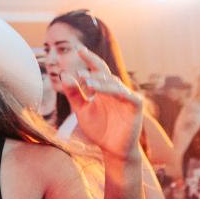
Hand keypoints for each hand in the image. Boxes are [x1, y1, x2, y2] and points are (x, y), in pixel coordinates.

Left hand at [60, 45, 142, 160]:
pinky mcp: (135, 105)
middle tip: (79, 74)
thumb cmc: (99, 129)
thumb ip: (73, 94)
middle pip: (105, 74)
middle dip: (92, 72)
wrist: (112, 149)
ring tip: (86, 82)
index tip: (79, 49)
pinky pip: (126, 95)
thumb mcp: (81, 111)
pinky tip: (101, 91)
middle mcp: (115, 90)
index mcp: (102, 89)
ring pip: (113, 83)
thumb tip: (64, 75)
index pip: (97, 69)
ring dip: (100, 82)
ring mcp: (126, 96)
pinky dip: (113, 91)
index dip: (90, 58)